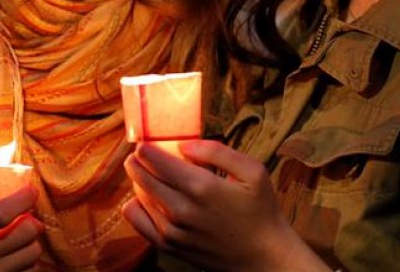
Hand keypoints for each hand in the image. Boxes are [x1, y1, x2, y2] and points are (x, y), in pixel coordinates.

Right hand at [0, 186, 43, 271]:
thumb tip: (16, 195)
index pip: (0, 214)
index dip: (22, 200)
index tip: (31, 192)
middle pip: (25, 233)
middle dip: (32, 223)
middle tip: (29, 221)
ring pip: (33, 255)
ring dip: (32, 245)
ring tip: (21, 242)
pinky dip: (29, 264)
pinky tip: (18, 260)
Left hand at [122, 141, 329, 271]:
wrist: (263, 257)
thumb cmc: (260, 211)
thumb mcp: (252, 171)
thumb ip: (217, 151)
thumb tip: (184, 144)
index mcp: (200, 186)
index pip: (154, 160)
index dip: (145, 148)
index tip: (146, 143)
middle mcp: (181, 209)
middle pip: (141, 176)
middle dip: (136, 162)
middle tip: (141, 155)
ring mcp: (172, 231)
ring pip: (138, 196)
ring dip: (139, 182)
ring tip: (150, 175)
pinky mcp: (169, 247)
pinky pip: (137, 221)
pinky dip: (135, 206)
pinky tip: (145, 199)